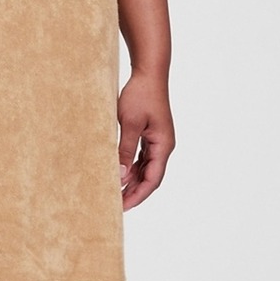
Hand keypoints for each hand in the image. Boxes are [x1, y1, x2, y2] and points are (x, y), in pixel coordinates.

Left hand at [118, 69, 173, 209]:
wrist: (148, 73)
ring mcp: (158, 141)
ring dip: (132, 181)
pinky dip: (131, 167)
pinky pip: (142, 158)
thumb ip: (125, 150)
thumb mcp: (129, 124)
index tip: (122, 207)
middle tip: (115, 204)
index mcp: (163, 146)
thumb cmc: (140, 95)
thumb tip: (120, 175)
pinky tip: (119, 173)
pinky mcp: (150, 135)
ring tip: (115, 192)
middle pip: (150, 177)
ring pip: (145, 169)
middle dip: (134, 192)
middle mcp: (164, 146)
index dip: (137, 195)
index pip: (152, 180)